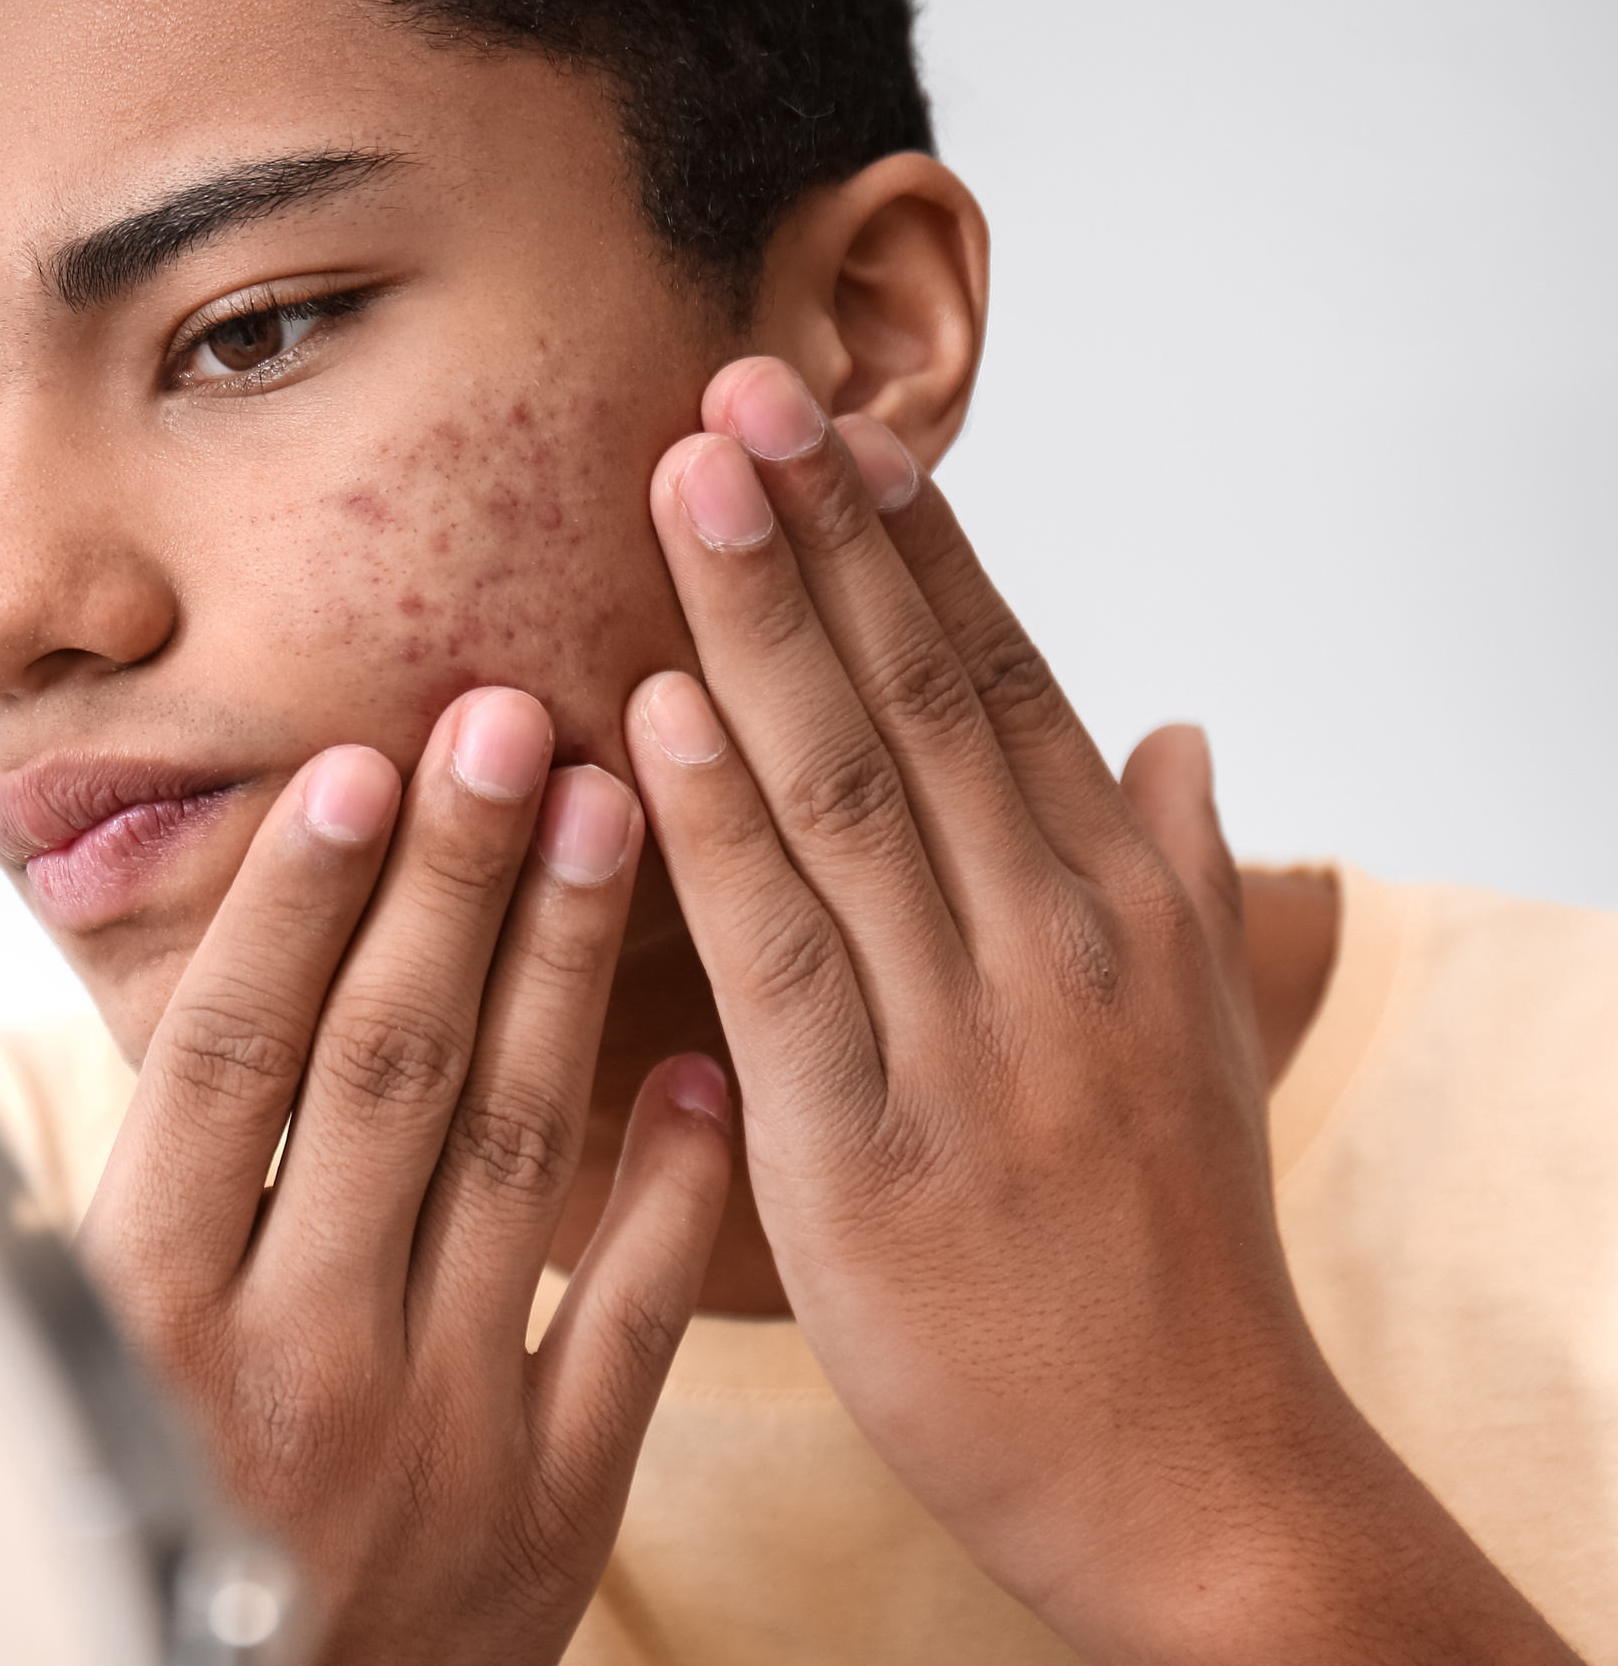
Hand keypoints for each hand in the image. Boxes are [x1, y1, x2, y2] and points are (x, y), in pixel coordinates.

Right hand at [77, 689, 732, 1664]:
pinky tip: (699, 1055)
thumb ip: (97, 1208)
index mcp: (143, 1318)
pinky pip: (628, 1318)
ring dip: (564, 968)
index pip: (232, 1061)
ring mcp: (433, 1431)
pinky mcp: (550, 1508)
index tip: (353, 766)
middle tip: (511, 720)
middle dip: (454, 879)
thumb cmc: (120, 1529)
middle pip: (388, 1067)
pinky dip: (670, 1182)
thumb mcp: (54, 1376)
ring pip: (514, 1152)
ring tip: (611, 812)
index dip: (296, 901)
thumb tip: (82, 1024)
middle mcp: (290, 1358)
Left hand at [627, 356, 1574, 1662]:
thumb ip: (1185, 872)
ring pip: (848, 788)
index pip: (1001, 679)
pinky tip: (658, 712)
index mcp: (1117, 904)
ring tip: (686, 477)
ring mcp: (968, 1038)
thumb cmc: (1178, 1260)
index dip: (913, 542)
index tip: (835, 418)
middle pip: (918, 695)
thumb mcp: (1203, 1041)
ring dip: (759, 619)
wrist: (1204, 1480)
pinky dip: (718, 825)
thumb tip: (1187, 734)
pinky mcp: (870, 1149)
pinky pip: (782, 956)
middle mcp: (1053, 940)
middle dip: (824, 529)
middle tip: (736, 382)